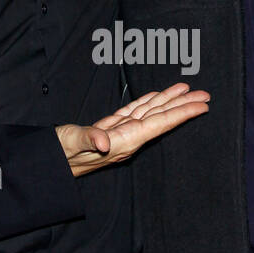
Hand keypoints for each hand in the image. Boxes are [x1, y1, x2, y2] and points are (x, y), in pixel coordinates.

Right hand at [56, 83, 209, 176]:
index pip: (158, 124)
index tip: (201, 106)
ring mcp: (119, 134)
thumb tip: (104, 141)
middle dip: (183, 106)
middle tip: (205, 95)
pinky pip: (134, 113)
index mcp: (122, 142)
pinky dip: (147, 103)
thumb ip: (88, 138)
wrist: (49, 162)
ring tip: (186, 90)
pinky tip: (157, 97)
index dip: (181, 114)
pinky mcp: (109, 129)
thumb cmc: (59, 153)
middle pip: (160, 118)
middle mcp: (126, 138)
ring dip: (168, 101)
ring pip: (149, 113)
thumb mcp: (71, 142)